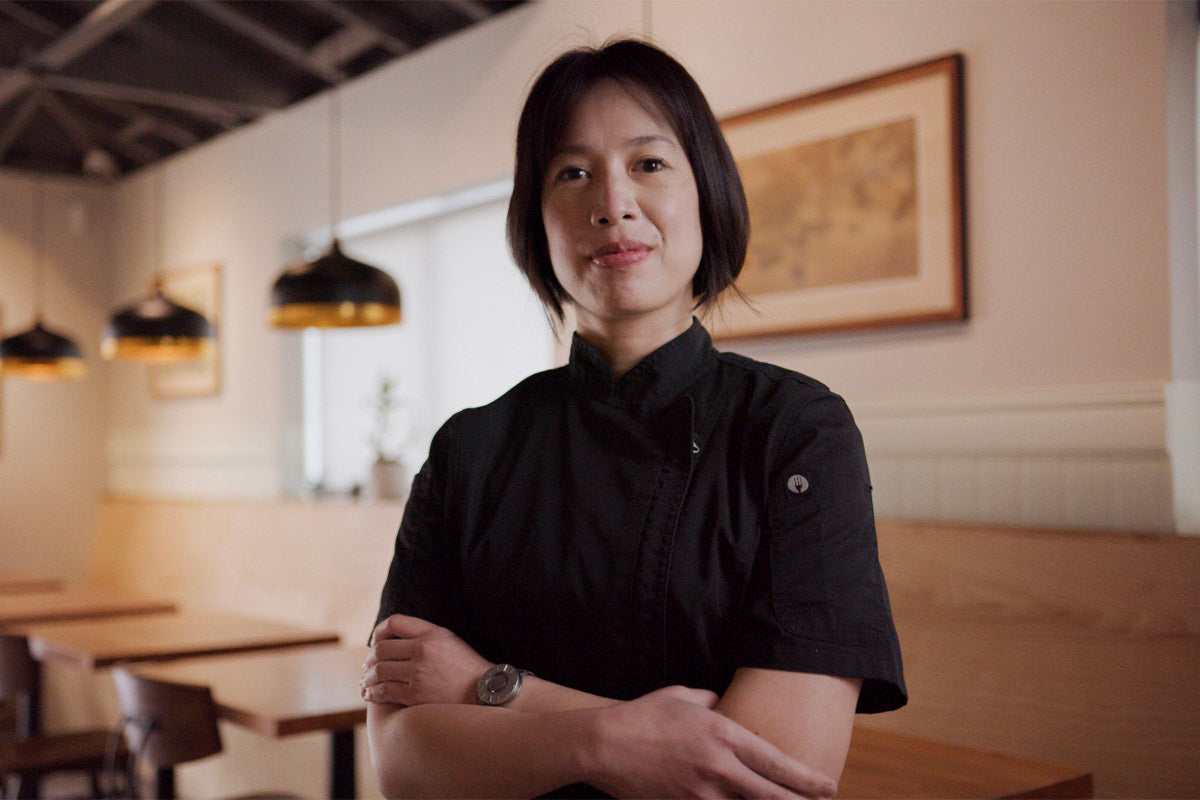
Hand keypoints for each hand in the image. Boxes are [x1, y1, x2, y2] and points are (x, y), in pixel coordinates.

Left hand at [362, 614, 491, 705]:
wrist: (484, 692)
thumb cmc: (465, 666)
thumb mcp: (449, 639)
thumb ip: (423, 634)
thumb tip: (391, 637)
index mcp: (431, 633)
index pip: (394, 622)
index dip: (378, 631)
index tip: (374, 642)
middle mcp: (423, 650)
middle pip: (380, 650)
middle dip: (369, 659)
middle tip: (366, 667)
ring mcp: (419, 674)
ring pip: (379, 672)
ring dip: (367, 678)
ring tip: (365, 682)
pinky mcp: (417, 696)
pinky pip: (385, 692)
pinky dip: (373, 693)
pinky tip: (371, 695)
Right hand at [583, 686, 837, 799]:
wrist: (603, 744)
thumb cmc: (644, 715)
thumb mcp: (684, 696)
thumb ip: (712, 702)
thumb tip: (725, 707)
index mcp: (722, 735)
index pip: (775, 763)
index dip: (806, 779)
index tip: (828, 787)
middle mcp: (718, 767)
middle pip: (770, 796)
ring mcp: (700, 794)